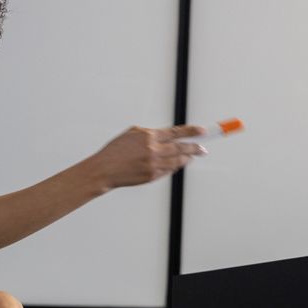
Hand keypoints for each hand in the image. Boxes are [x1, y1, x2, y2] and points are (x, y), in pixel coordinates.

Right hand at [93, 124, 207, 188]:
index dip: (191, 131)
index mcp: (149, 136)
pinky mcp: (152, 176)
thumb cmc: (115, 151)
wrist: (104, 170)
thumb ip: (150, 134)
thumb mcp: (132, 134)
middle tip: (203, 148)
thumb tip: (168, 136)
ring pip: (177, 161)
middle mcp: (153, 150)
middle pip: (181, 148)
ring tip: (193, 156)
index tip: (202, 131)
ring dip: (187, 158)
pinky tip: (178, 164)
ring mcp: (154, 164)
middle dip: (195, 147)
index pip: (176, 132)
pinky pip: (169, 170)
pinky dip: (175, 166)